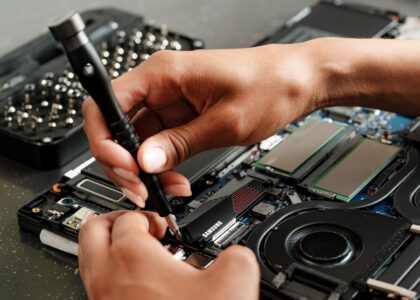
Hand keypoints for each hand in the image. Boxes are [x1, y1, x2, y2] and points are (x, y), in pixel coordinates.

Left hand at [78, 211, 259, 299]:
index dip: (150, 215)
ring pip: (89, 257)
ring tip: (138, 249)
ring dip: (110, 245)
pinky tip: (139, 282)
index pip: (129, 217)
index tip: (164, 223)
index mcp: (132, 256)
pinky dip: (112, 273)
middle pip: (92, 229)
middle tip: (140, 226)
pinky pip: (97, 284)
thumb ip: (237, 254)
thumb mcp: (234, 281)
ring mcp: (100, 299)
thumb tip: (237, 254)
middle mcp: (108, 276)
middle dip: (116, 219)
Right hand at [82, 44, 318, 204]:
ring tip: (165, 190)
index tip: (124, 167)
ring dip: (145, 168)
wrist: (296, 82)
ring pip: (136, 139)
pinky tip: (173, 180)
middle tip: (142, 189)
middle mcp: (160, 84)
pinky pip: (158, 142)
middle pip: (117, 125)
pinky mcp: (181, 115)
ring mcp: (169, 101)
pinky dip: (161, 164)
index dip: (105, 139)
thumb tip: (145, 162)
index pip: (106, 102)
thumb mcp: (223, 122)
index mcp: (164, 73)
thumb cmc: (269, 86)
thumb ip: (180, 144)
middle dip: (124, 161)